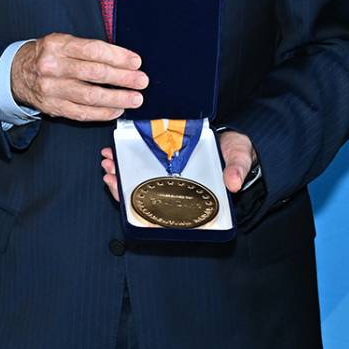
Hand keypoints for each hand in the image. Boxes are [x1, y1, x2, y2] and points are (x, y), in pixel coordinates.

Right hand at [10, 33, 145, 121]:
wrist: (16, 72)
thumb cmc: (47, 55)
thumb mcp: (63, 42)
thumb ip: (88, 49)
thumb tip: (123, 60)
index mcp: (57, 45)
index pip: (93, 50)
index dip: (118, 56)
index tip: (136, 62)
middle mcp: (53, 66)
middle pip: (94, 73)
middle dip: (122, 78)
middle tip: (141, 81)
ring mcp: (51, 89)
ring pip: (90, 96)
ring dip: (117, 98)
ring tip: (135, 98)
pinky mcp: (52, 107)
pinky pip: (81, 113)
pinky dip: (102, 113)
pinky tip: (116, 110)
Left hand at [100, 131, 256, 201]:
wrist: (236, 140)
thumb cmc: (237, 154)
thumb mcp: (239, 159)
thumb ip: (237, 169)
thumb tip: (232, 183)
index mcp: (191, 195)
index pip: (161, 208)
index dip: (138, 204)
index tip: (120, 189)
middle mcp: (177, 188)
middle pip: (144, 194)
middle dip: (122, 185)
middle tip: (109, 173)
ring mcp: (169, 175)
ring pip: (139, 180)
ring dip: (121, 172)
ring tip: (108, 161)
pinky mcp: (166, 160)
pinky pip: (144, 164)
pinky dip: (128, 160)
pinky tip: (117, 154)